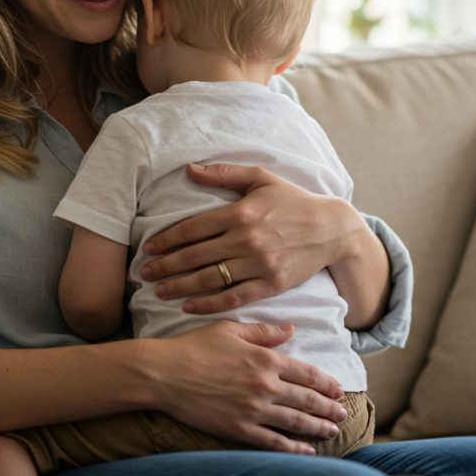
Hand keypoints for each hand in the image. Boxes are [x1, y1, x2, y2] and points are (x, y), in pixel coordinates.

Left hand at [139, 163, 369, 314]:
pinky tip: (188, 306)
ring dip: (180, 286)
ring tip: (158, 291)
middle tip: (144, 273)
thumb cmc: (293, 201)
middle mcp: (247, 240)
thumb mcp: (261, 179)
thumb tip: (189, 169)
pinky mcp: (271, 284)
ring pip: (210, 279)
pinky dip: (209, 304)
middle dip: (165, 266)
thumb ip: (224, 173)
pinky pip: (234, 298)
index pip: (193, 228)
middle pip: (195, 256)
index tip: (148, 248)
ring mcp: (259, 264)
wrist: (332, 229)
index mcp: (240, 212)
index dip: (166, 239)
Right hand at [149, 321, 346, 453]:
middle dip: (328, 407)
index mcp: (265, 358)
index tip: (339, 389)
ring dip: (318, 427)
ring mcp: (253, 410)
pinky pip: (273, 442)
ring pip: (295, 422)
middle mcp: (265, 385)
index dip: (326, 382)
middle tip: (343, 413)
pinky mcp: (238, 429)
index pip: (306, 373)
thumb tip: (289, 329)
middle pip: (307, 399)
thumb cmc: (194, 347)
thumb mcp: (230, 329)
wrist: (163, 373)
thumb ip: (263, 331)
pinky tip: (307, 451)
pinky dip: (293, 448)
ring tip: (332, 431)